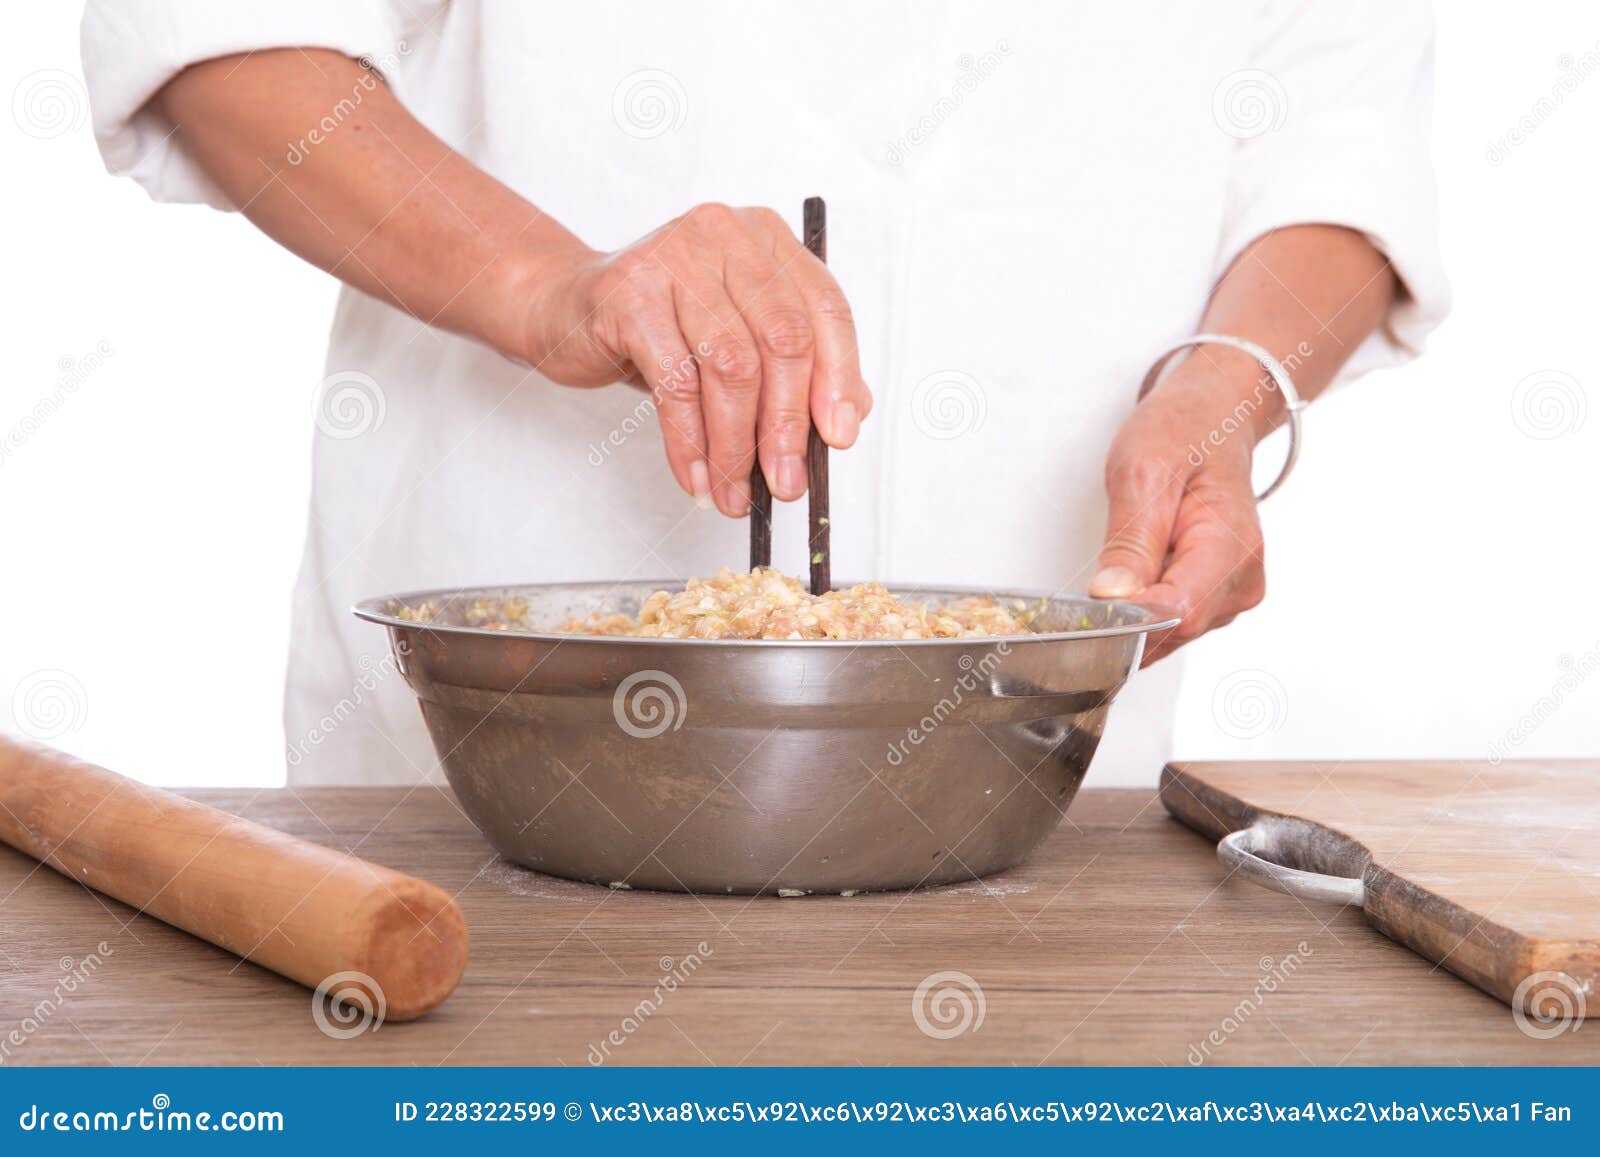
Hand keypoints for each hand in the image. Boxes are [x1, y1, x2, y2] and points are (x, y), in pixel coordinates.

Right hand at [516, 203, 872, 515]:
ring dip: (736, 447)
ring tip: (734, 494)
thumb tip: (849, 415)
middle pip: (782, 339)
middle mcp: (725, 237)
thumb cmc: (660, 324)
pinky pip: (675, 385)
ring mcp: (674, 260)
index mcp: (765, 240)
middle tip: (786, 483)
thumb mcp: (735, 336)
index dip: (839, 378)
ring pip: (730, 367)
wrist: (564, 307)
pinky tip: (696, 477)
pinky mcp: (628, 296)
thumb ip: (795, 367)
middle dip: (787, 425)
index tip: (840, 438)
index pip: (824, 308)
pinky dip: (690, 443)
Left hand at [1088, 360, 1266, 663]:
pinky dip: (1144, 611)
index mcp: (1230, 545)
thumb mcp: (1141, 473)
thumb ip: (1130, 541)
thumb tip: (1112, 595)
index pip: (1180, 611)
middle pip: (1174, 629)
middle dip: (1127, 619)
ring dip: (1134, 614)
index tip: (1091, 606)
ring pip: (1170, 633)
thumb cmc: (1182, 434)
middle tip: (1092, 582)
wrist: (1212, 420)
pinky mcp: (1217, 597)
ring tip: (1122, 565)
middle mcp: (1241, 579)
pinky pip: (1172, 621)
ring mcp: (1232, 592)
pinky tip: (1134, 578)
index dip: (1130, 619)